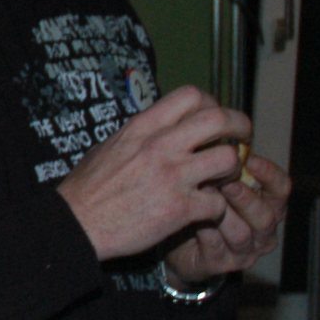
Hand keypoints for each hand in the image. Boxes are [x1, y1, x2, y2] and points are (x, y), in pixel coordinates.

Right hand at [57, 86, 253, 261]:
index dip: (212, 104)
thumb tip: (160, 127)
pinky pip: (218, 203)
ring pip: (228, 159)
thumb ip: (141, 134)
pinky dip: (217, 209)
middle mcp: (161, 145)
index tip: (213, 120)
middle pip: (219, 119)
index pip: (192, 95)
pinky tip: (206, 211)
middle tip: (243, 138)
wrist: (76, 223)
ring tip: (225, 179)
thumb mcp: (110, 145)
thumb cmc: (87, 188)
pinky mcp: (179, 209)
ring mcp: (173, 176)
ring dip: (233, 170)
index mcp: (144, 126)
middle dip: (239, 126)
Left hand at [166, 153, 289, 284]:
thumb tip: (221, 133)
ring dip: (224, 213)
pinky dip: (205, 229)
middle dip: (246, 197)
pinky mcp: (219, 264)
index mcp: (269, 205)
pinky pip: (216, 247)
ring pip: (243, 233)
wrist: (177, 242)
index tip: (250, 158)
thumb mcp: (218, 180)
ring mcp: (243, 251)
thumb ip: (225, 164)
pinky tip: (192, 214)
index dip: (269, 174)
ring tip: (206, 195)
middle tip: (227, 180)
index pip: (281, 189)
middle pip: (267, 215)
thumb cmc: (202, 204)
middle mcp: (262, 231)